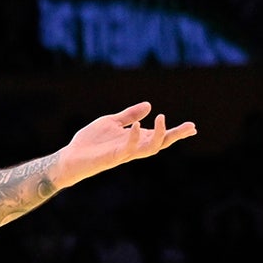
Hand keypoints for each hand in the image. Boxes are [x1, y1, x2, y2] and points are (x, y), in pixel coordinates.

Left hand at [56, 101, 196, 187]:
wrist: (70, 157)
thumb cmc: (89, 142)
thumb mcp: (111, 122)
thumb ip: (129, 115)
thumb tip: (149, 105)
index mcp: (134, 139)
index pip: (159, 136)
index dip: (176, 132)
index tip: (192, 126)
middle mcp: (132, 148)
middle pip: (160, 144)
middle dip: (175, 136)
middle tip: (190, 127)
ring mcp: (123, 154)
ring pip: (149, 149)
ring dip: (159, 135)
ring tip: (163, 118)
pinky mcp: (112, 158)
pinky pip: (128, 149)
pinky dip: (135, 137)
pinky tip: (137, 126)